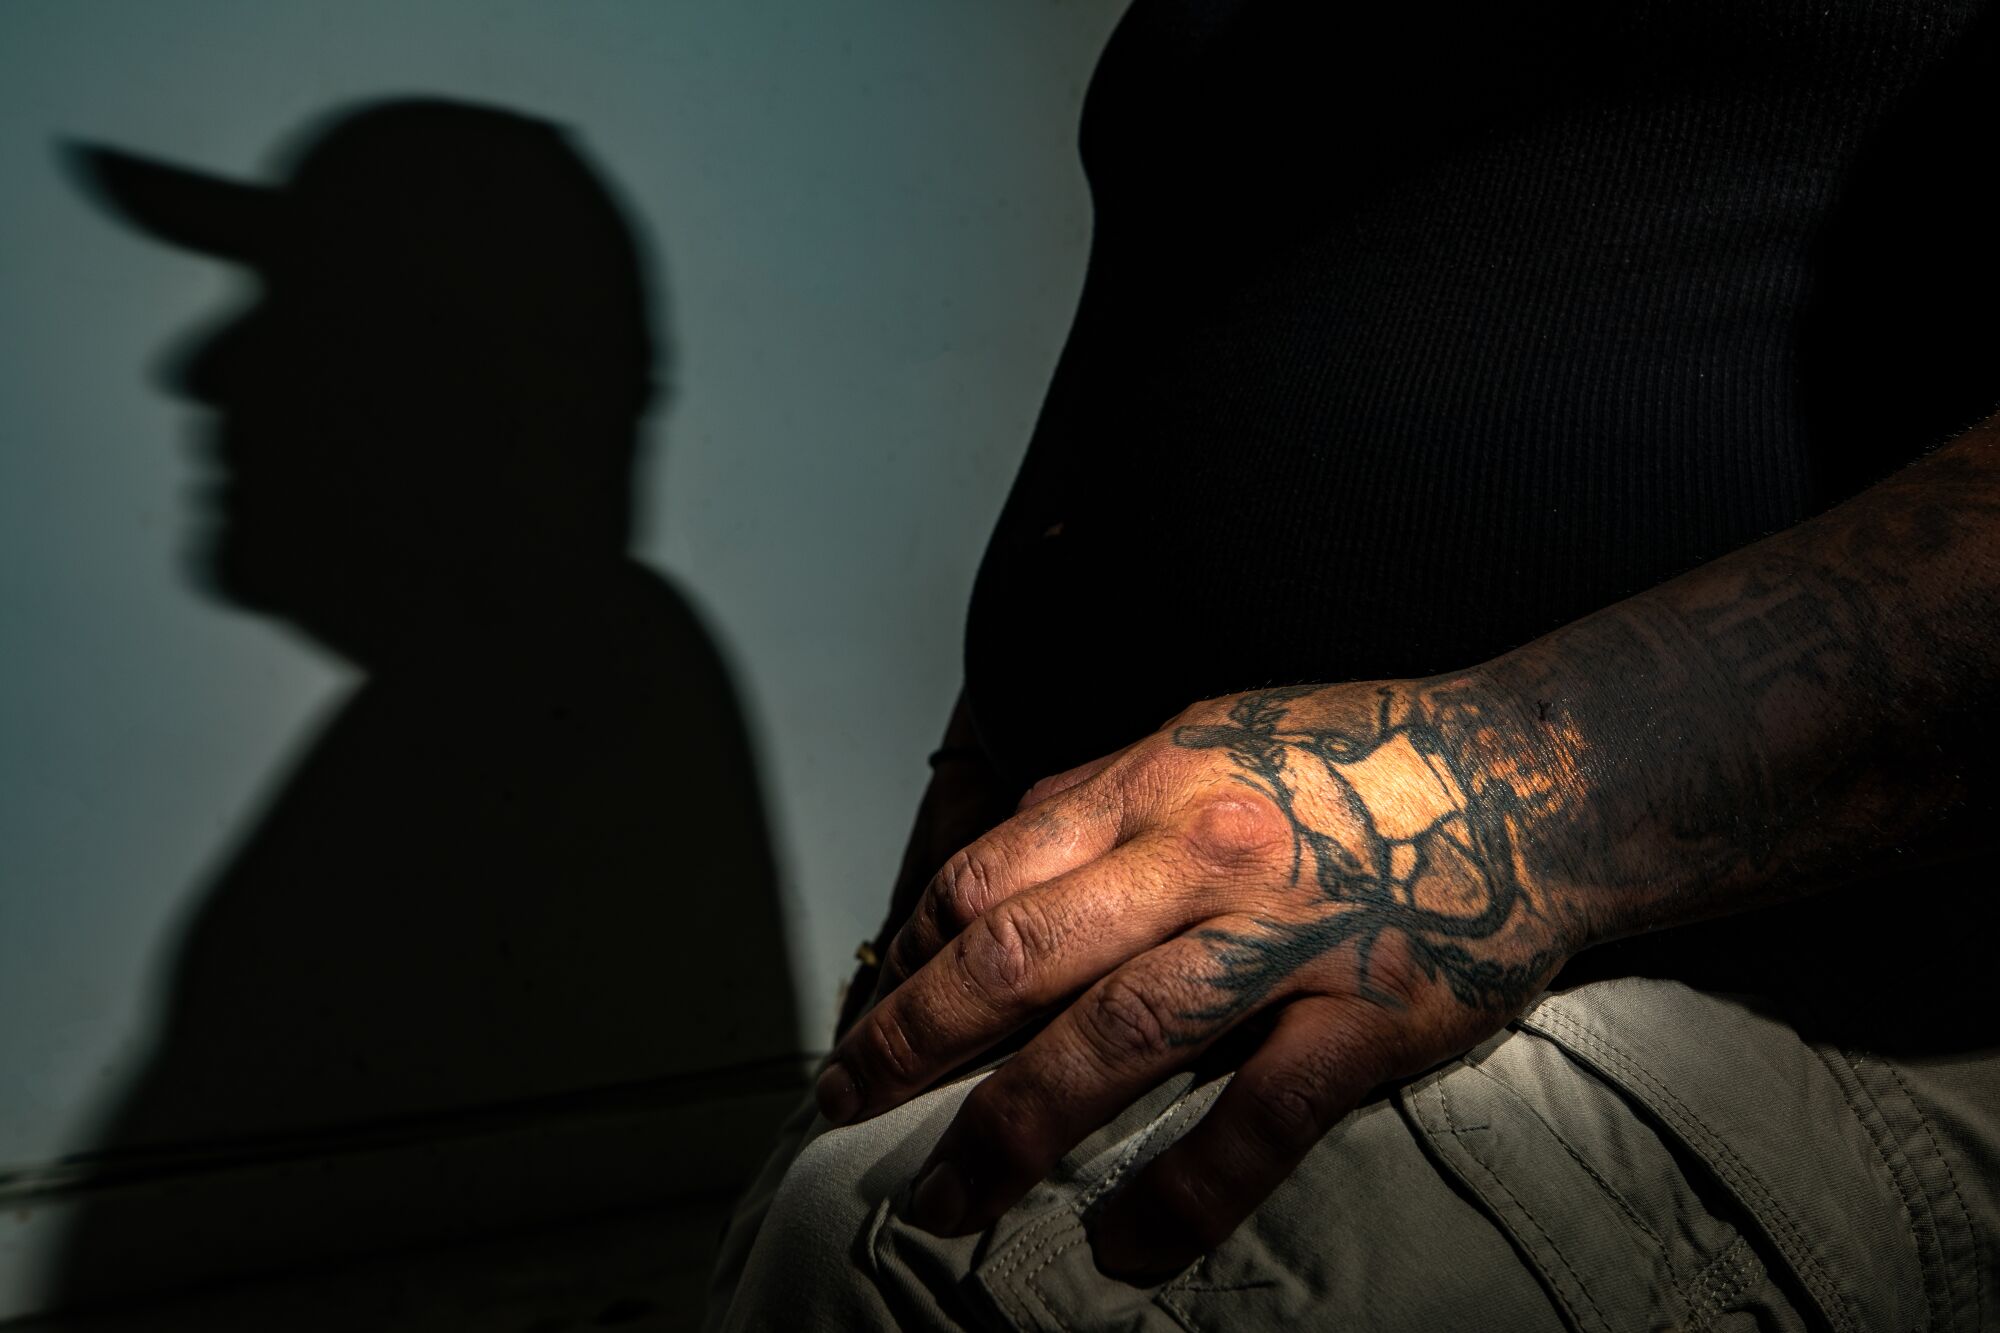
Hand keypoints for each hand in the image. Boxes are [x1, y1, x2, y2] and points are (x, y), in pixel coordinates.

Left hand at [815, 677, 1586, 1278]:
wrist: (1528, 778)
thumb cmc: (1355, 761)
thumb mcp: (1208, 738)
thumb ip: (1101, 798)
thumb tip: (995, 863)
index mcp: (1152, 783)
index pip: (985, 877)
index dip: (907, 956)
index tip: (872, 1010)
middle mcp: (1199, 856)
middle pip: (1014, 958)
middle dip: (911, 1043)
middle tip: (848, 1102)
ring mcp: (1282, 941)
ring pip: (1110, 1043)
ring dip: (1007, 1132)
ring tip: (941, 1198)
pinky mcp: (1365, 1020)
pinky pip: (1254, 1124)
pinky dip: (1180, 1197)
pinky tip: (1122, 1251)